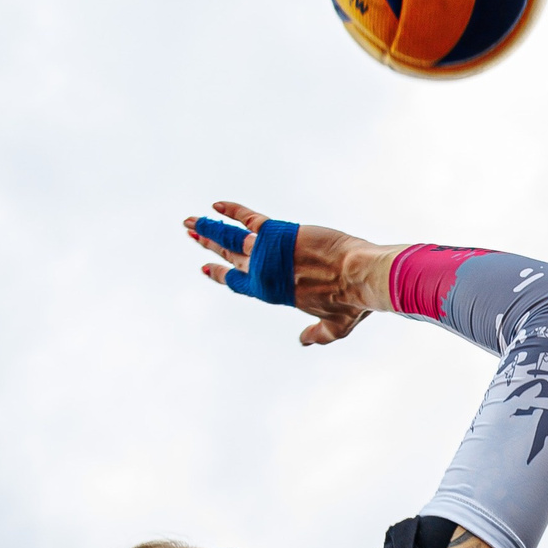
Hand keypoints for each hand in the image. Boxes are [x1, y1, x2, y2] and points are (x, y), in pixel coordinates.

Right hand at [180, 200, 392, 346]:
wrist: (357, 275)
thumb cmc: (350, 302)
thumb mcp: (335, 326)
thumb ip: (317, 335)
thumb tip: (304, 341)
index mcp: (273, 293)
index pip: (238, 282)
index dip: (221, 274)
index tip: (206, 267)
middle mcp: (264, 274)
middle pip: (229, 257)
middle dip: (208, 246)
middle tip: (191, 235)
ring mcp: (267, 253)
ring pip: (231, 238)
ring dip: (208, 229)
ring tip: (190, 222)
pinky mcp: (277, 233)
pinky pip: (248, 218)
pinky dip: (232, 211)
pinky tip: (216, 205)